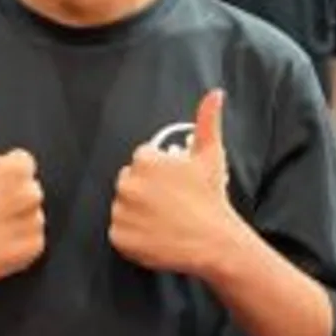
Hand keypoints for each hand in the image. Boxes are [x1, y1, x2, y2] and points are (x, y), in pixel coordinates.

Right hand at [0, 86, 44, 284]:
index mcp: (19, 168)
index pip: (21, 166)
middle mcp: (33, 192)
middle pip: (26, 192)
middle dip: (8, 198)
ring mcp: (34, 221)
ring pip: (29, 217)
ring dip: (13, 221)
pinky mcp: (34, 248)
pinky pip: (31, 243)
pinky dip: (16, 245)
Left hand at [110, 90, 245, 275]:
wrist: (213, 241)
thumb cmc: (211, 198)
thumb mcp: (211, 155)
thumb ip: (207, 120)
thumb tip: (215, 94)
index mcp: (145, 161)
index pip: (143, 160)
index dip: (160, 172)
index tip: (174, 184)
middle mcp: (128, 184)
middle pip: (130, 182)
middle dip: (146, 190)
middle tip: (170, 203)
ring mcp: (122, 212)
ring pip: (124, 206)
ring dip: (138, 212)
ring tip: (164, 219)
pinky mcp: (119, 237)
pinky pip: (120, 232)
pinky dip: (134, 234)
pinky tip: (155, 234)